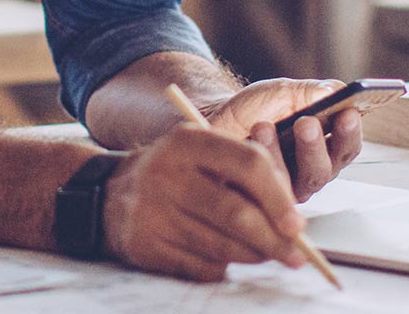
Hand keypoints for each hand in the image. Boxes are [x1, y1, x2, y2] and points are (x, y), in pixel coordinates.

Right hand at [100, 126, 307, 281]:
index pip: (248, 164)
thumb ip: (244, 175)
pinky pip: (198, 266)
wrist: (110, 195)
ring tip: (267, 255)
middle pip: (236, 213)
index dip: (279, 197)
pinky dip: (221, 267)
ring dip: (253, 256)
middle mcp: (166, 172)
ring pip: (221, 246)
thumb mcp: (202, 155)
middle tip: (296, 254)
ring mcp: (152, 210)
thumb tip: (292, 221)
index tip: (298, 224)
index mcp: (187, 140)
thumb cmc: (176, 174)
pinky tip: (226, 258)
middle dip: (273, 239)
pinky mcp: (144, 244)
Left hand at [202, 79, 364, 200]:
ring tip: (267, 126)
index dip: (351, 132)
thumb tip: (335, 91)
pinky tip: (252, 138)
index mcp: (326, 147)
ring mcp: (289, 190)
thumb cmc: (257, 108)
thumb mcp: (284, 92)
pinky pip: (269, 190)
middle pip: (326, 169)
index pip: (347, 147)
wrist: (218, 119)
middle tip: (307, 123)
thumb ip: (311, 92)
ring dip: (284, 154)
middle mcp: (312, 172)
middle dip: (317, 145)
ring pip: (297, 183)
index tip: (348, 112)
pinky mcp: (264, 200)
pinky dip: (261, 162)